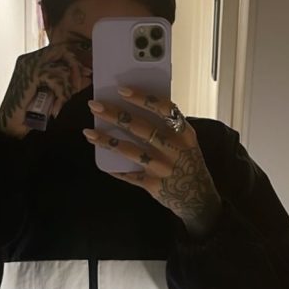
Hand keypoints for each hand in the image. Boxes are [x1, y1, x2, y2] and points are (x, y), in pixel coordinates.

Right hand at [0, 42, 92, 138]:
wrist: (10, 127)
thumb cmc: (28, 113)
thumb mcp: (52, 95)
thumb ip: (67, 84)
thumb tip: (88, 77)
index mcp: (32, 60)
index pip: (59, 51)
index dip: (75, 62)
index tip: (86, 74)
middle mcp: (29, 59)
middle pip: (62, 51)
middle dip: (75, 68)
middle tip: (78, 85)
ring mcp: (29, 65)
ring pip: (61, 68)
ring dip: (67, 88)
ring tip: (62, 102)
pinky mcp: (31, 76)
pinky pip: (57, 79)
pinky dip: (61, 95)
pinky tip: (56, 109)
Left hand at [83, 86, 221, 238]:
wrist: (200, 198)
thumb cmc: (187, 163)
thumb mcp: (186, 142)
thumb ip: (167, 127)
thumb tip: (133, 108)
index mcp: (184, 133)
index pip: (164, 109)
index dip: (143, 98)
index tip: (122, 90)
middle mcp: (174, 149)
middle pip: (141, 128)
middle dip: (115, 115)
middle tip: (94, 105)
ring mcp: (163, 168)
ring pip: (130, 151)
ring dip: (107, 140)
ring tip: (88, 132)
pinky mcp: (153, 185)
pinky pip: (128, 175)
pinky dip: (114, 168)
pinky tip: (101, 160)